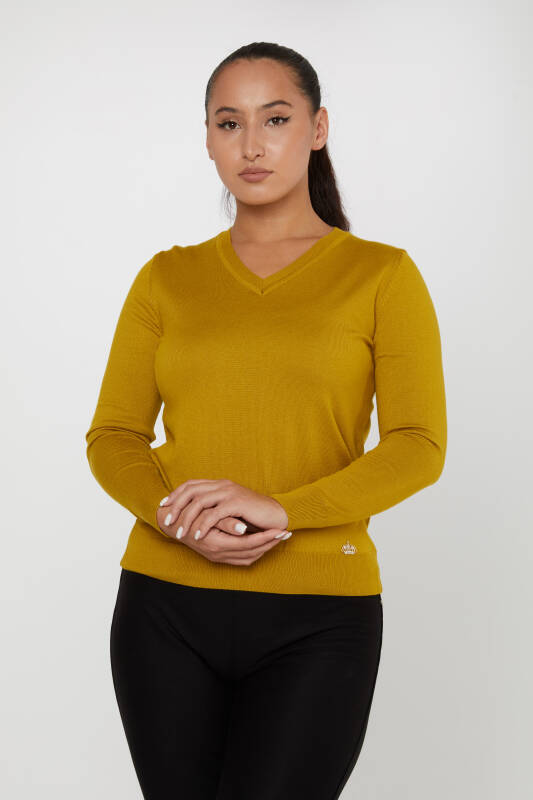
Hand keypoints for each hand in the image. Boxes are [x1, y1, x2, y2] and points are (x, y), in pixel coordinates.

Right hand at [156, 515, 291, 565]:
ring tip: (279, 538)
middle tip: (287, 534)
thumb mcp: (206, 516)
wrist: (169, 523)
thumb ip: (225, 522)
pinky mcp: (219, 557)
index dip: (267, 538)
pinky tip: (264, 544)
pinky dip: (256, 552)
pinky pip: (243, 559)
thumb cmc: (187, 516)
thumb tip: (243, 529)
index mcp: (217, 545)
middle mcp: (218, 555)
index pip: (249, 545)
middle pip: (252, 553)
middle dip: (270, 544)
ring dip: (265, 548)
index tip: (282, 530)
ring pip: (249, 557)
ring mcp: (218, 558)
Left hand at [157, 479, 288, 541]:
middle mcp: (222, 485)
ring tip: (180, 533)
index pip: (191, 485)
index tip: (164, 506)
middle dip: (176, 506)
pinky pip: (214, 514)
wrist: (275, 513)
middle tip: (168, 522)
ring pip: (199, 502)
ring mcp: (229, 492)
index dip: (176, 494)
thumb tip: (194, 513)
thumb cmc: (253, 514)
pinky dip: (203, 525)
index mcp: (219, 484)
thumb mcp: (230, 507)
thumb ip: (215, 506)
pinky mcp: (236, 502)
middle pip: (191, 491)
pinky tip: (197, 536)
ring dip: (187, 518)